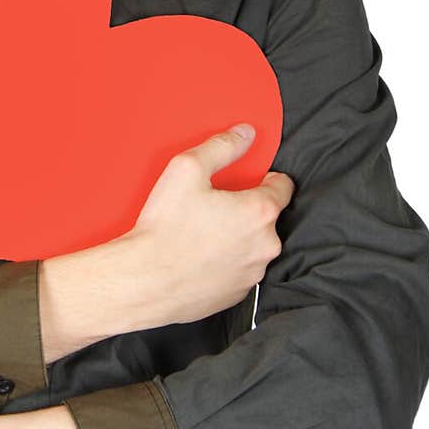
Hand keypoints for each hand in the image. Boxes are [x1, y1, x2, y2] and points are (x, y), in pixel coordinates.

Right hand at [120, 124, 295, 328]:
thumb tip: (246, 133)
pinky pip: (239, 271)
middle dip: (247, 210)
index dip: (266, 178)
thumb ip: (222, 146)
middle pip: (268, 218)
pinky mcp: (237, 294)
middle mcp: (266, 245)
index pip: (284, 186)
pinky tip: (200, 257)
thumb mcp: (187, 169)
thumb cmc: (165, 228)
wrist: (145, 281)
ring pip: (254, 246)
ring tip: (203, 234)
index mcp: (260, 212)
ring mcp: (253, 274)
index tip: (249, 180)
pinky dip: (226, 263)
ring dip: (238, 238)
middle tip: (214, 207)